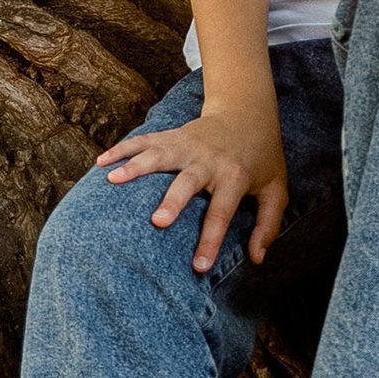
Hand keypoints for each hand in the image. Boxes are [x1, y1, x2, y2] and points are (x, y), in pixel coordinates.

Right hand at [99, 104, 287, 269]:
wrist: (248, 111)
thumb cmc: (262, 158)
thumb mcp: (277, 190)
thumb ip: (268, 225)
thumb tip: (256, 259)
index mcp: (234, 176)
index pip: (222, 212)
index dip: (211, 240)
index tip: (198, 267)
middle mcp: (208, 159)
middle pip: (188, 181)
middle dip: (173, 200)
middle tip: (157, 221)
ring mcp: (188, 144)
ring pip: (160, 154)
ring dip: (136, 166)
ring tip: (111, 180)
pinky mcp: (173, 134)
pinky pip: (145, 140)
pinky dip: (123, 148)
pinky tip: (102, 161)